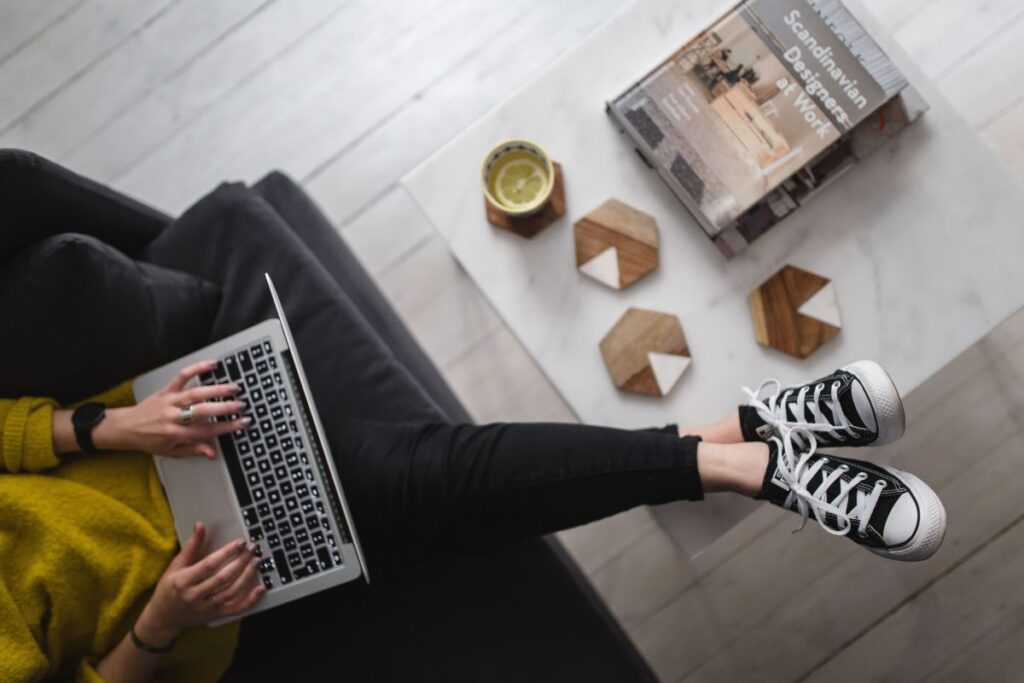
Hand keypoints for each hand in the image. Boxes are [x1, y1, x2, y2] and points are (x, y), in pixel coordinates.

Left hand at [96, 360, 248, 457]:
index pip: (207, 431)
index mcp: (175, 434)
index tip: (242, 423)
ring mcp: (170, 401)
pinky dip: (196, 368)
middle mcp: (173, 416)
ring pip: (195, 393)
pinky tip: (211, 364)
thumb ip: (193, 450)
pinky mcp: (166, 390)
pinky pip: (182, 377)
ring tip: (233, 388)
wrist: (125, 428)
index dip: (227, 427)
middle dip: (225, 408)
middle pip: (203, 411)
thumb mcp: (171, 451)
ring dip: (216, 389)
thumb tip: (212, 453)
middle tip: (242, 405)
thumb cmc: (149, 440)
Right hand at [135, 522, 265, 645]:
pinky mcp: (214, 616)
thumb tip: (200, 526)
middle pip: (223, 578)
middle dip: (240, 562)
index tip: (239, 542)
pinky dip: (249, 600)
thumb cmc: (168, 589)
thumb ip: (191, 546)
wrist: (163, 618)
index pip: (208, 565)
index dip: (226, 553)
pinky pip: (235, 609)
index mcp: (183, 581)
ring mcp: (206, 608)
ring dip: (247, 577)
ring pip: (231, 592)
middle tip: (252, 549)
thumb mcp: (175, 566)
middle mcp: (195, 596)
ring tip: (256, 562)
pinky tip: (260, 589)